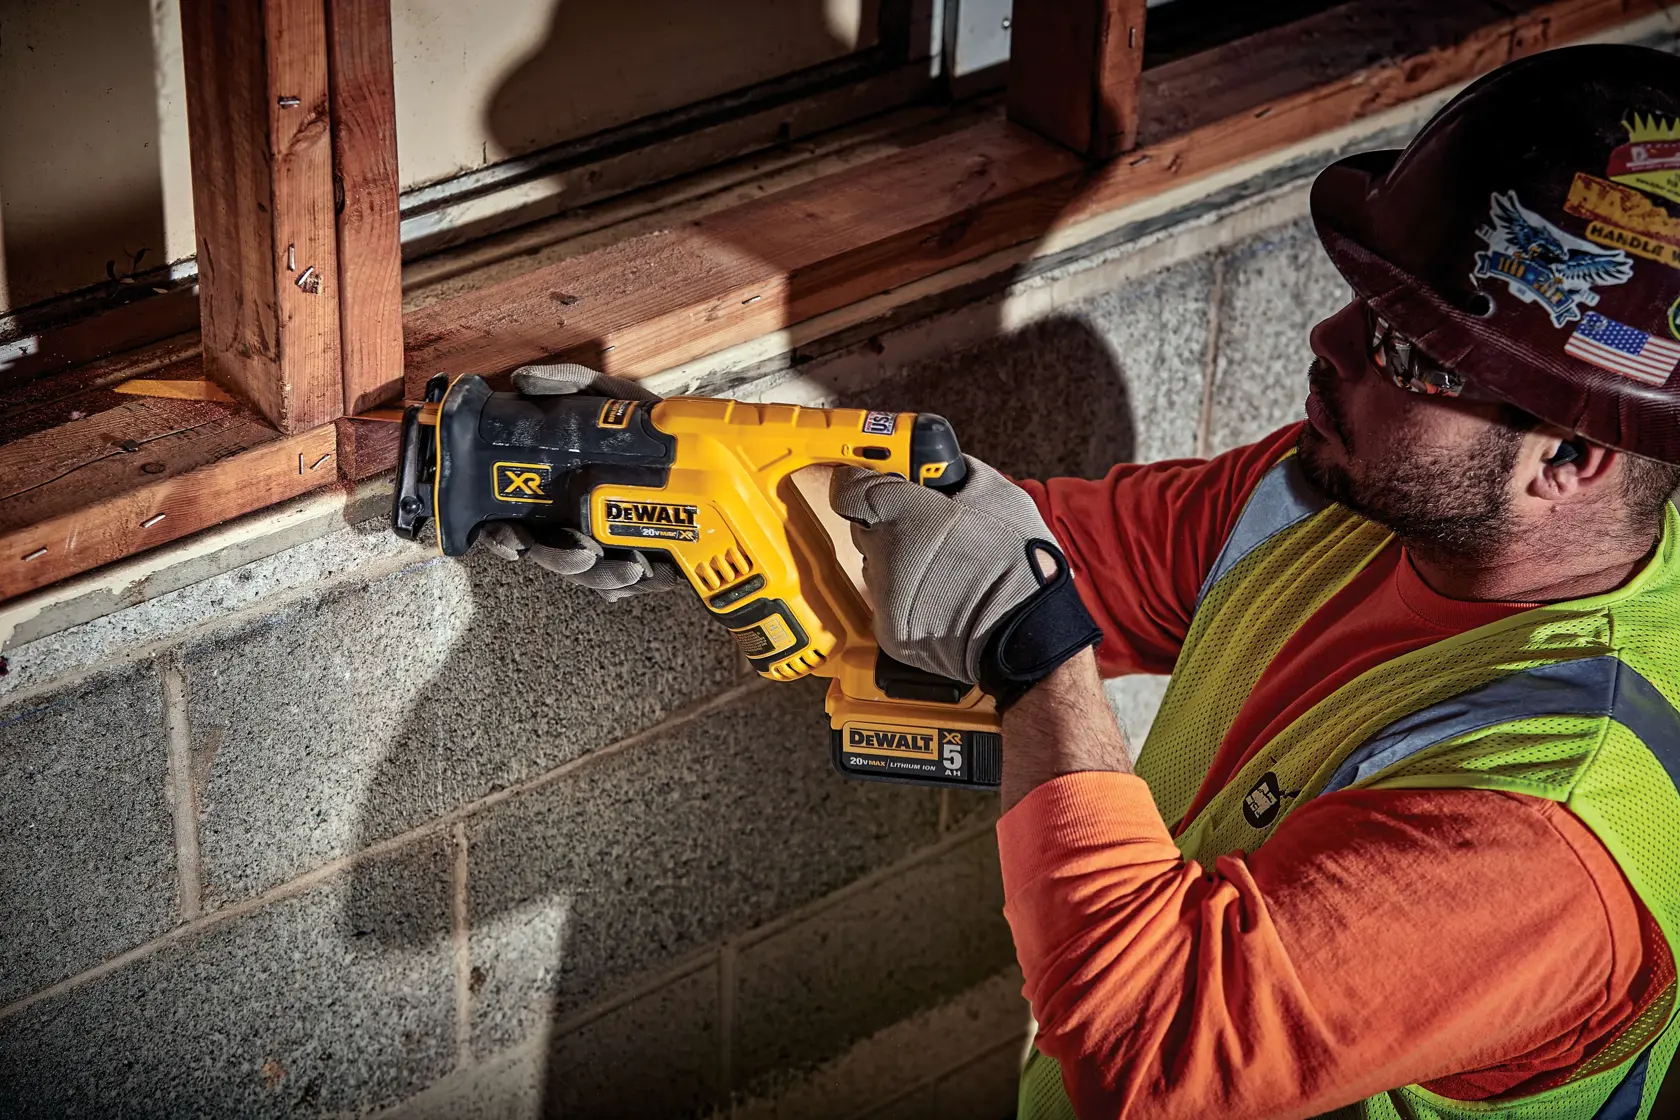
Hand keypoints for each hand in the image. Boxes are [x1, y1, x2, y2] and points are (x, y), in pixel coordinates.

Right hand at [479, 362, 682, 600]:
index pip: (511, 524)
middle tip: (586, 556)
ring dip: (605, 579)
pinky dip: (642, 583)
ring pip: (591, 576)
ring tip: (631, 568)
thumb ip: (570, 384)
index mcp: (552, 491)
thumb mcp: (607, 395)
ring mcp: (604, 542)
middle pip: (552, 557)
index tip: (516, 541)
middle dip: (564, 563)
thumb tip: (524, 379)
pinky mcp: (640, 554)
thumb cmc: (639, 421)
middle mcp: (571, 522)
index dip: (505, 539)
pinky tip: (656, 574)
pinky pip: (631, 583)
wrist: (697, 439)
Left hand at [830, 456, 1100, 707]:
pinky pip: (889, 603)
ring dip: (898, 561)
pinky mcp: (889, 631)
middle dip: (888, 521)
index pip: (850, 487)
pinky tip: (943, 596)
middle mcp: (883, 555)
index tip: (875, 479)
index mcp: (903, 515)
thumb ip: (957, 473)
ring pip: (877, 567)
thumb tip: (942, 467)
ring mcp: (883, 596)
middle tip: (925, 525)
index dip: (861, 480)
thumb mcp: (998, 494)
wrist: (1027, 633)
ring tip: (944, 566)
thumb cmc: (1016, 563)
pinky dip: (909, 597)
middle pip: (864, 527)